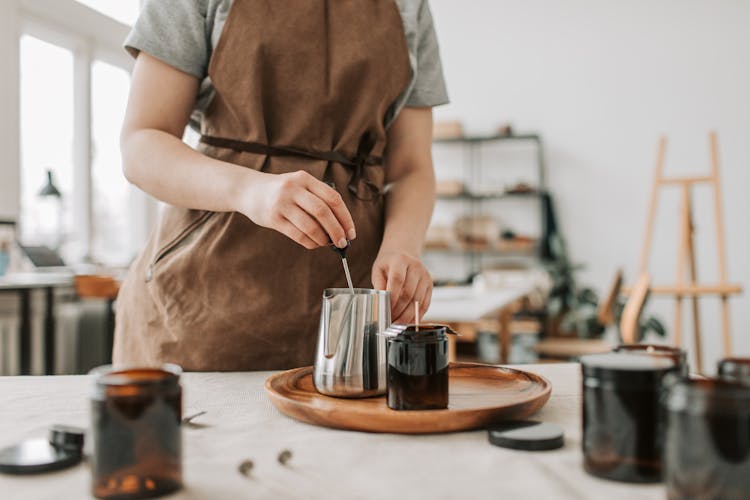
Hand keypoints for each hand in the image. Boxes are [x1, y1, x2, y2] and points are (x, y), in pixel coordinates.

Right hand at [237, 170, 355, 249]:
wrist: (250, 190)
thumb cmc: (283, 192)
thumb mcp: (300, 186)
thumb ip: (318, 200)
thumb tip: (341, 228)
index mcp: (305, 178)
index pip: (333, 197)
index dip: (345, 217)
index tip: (351, 232)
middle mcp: (293, 188)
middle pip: (323, 211)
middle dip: (337, 230)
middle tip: (343, 243)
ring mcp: (282, 203)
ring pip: (310, 225)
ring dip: (323, 239)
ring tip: (328, 244)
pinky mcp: (273, 218)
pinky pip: (297, 234)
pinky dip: (310, 242)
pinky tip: (315, 244)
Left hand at [371, 251, 432, 323]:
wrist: (404, 253)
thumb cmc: (389, 263)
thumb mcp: (378, 269)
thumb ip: (378, 284)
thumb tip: (380, 301)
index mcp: (401, 260)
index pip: (398, 280)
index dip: (392, 297)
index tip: (385, 309)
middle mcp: (416, 267)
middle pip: (408, 293)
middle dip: (398, 310)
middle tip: (389, 320)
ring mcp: (425, 276)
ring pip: (417, 301)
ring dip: (407, 315)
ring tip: (396, 324)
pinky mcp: (430, 285)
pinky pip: (425, 304)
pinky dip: (416, 315)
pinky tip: (407, 322)